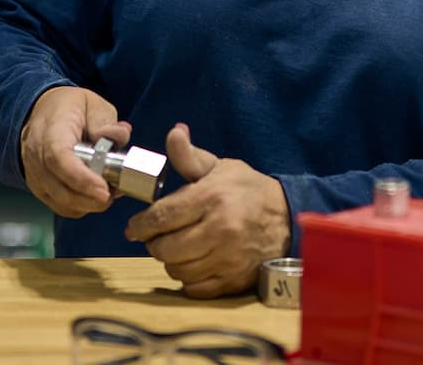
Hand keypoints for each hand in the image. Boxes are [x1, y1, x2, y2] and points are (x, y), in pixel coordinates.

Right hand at [19, 86, 131, 217]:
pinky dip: (80, 206)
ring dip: (88, 203)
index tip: (105, 190)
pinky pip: (60, 206)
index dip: (83, 179)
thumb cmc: (68, 107)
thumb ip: (105, 121)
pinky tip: (94, 195)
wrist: (42, 111)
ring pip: (61, 201)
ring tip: (108, 191)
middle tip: (114, 192)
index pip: (59, 158)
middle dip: (91, 198)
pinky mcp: (38, 186)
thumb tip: (120, 136)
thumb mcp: (91, 103)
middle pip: (60, 188)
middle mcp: (36, 154)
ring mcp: (34, 173)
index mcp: (51, 129)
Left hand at [123, 123, 290, 298]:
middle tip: (155, 236)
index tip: (133, 227)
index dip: (141, 225)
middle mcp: (220, 230)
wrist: (289, 218)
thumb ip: (190, 156)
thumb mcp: (220, 167)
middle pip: (166, 248)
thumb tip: (174, 133)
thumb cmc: (248, 190)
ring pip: (178, 270)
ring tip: (175, 248)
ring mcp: (228, 259)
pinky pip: (196, 288)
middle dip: (153, 243)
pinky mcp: (235, 280)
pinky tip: (191, 263)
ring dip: (170, 261)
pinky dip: (187, 278)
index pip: (162, 216)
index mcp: (212, 198)